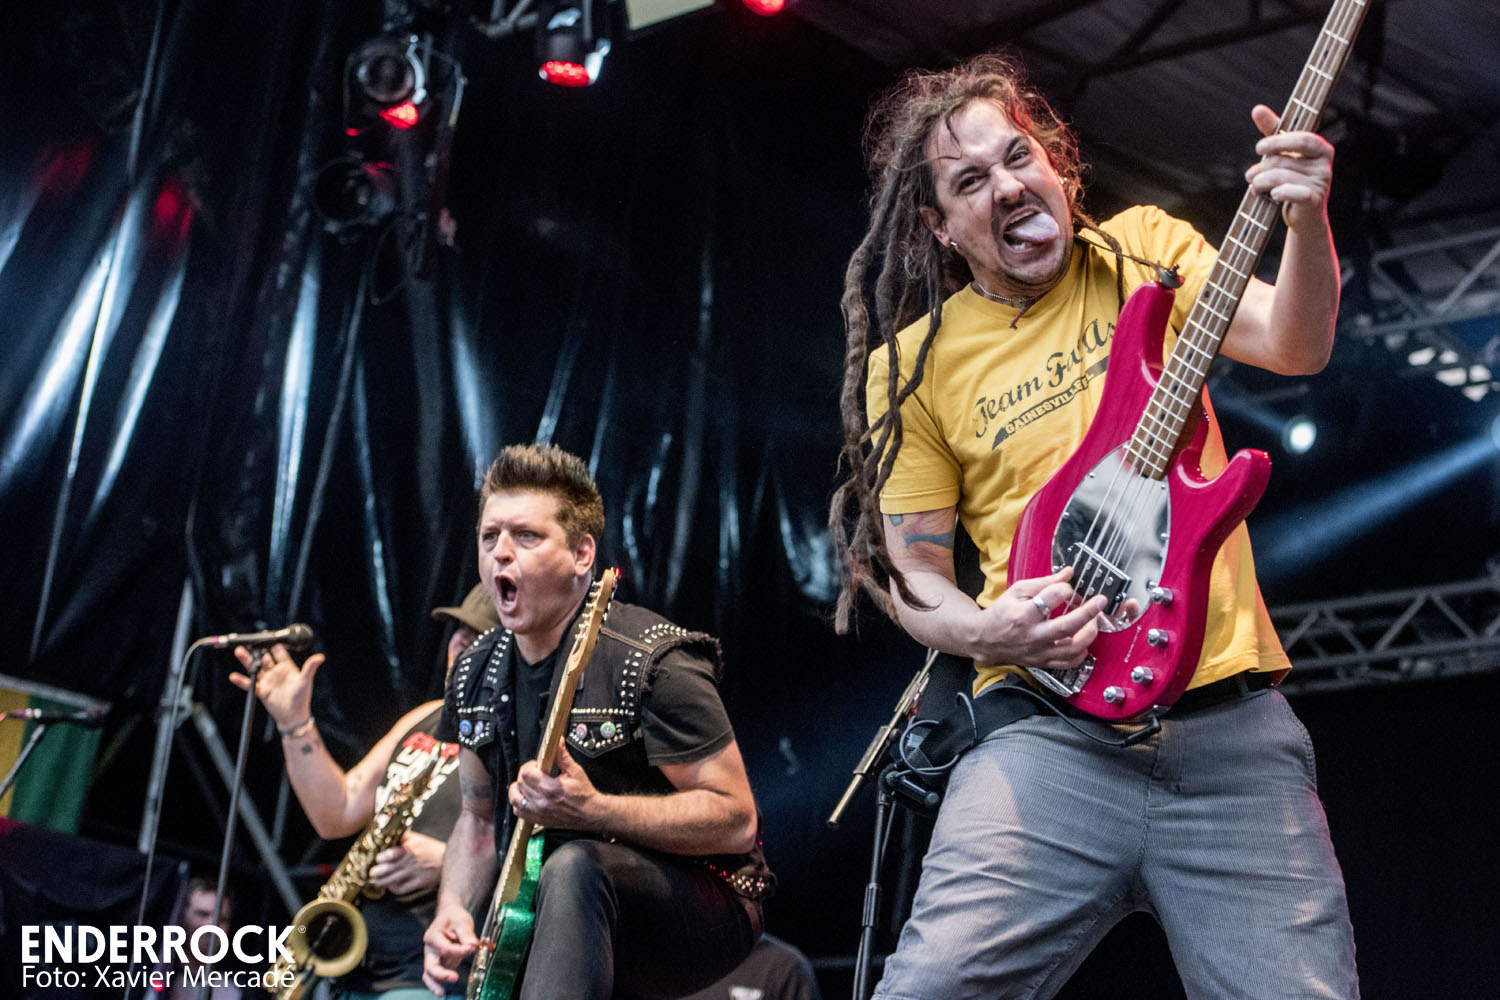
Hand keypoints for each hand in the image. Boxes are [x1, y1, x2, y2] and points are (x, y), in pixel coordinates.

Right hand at [228, 644, 324, 729]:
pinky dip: (241, 680)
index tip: (266, 634)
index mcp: (286, 666)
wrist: (294, 714)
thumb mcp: (306, 680)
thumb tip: (320, 657)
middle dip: (257, 649)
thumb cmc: (302, 697)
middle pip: (264, 657)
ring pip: (255, 667)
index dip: (272, 643)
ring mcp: (267, 680)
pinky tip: (234, 676)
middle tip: (249, 641)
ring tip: (239, 651)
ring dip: (247, 660)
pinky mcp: (261, 690)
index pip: (278, 651)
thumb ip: (310, 668)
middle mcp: (275, 672)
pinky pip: (249, 684)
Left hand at [369, 831, 444, 894]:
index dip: (381, 858)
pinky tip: (391, 886)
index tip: (377, 859)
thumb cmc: (430, 849)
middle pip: (388, 868)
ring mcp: (415, 871)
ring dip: (381, 882)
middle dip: (377, 873)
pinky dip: (394, 889)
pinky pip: (402, 888)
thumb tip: (389, 829)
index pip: (391, 853)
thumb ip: (404, 836)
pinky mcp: (420, 882)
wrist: (448, 859)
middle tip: (372, 873)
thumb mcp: (418, 839)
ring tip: (376, 881)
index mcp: (409, 846)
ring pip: (392, 879)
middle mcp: (410, 859)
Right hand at [422, 906, 476, 994]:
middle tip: (454, 977)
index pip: (445, 948)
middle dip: (441, 973)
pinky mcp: (440, 963)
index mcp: (433, 936)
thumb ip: (467, 934)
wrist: (450, 917)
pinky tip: (442, 992)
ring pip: (430, 974)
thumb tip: (473, 945)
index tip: (473, 947)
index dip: (459, 950)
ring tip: (442, 993)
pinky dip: (438, 983)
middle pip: (431, 965)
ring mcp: (434, 958)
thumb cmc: (454, 918)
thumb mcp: (462, 921)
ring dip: (436, 983)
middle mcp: (430, 949)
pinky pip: (436, 976)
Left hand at [509, 745, 599, 830]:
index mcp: (550, 789)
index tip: (537, 765)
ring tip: (528, 785)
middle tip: (536, 773)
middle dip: (526, 775)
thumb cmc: (584, 794)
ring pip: (514, 798)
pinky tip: (527, 797)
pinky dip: (519, 803)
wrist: (590, 813)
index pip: (526, 773)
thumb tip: (558, 741)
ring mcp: (538, 812)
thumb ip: (563, 756)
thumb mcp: (575, 771)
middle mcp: (542, 802)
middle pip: (520, 783)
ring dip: (518, 789)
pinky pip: (518, 811)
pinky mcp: (537, 819)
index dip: (529, 766)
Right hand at [972, 567, 1107, 670]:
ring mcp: (1039, 652)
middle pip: (1067, 627)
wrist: (985, 639)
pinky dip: (1081, 653)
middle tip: (1100, 602)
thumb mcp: (1017, 591)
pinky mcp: (1042, 662)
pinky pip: (1068, 662)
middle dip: (1088, 612)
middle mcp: (1032, 635)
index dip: (1064, 588)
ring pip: (1072, 648)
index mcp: (1023, 615)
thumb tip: (1067, 574)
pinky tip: (1082, 640)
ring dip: (1088, 634)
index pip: (1052, 597)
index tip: (1067, 586)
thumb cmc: (1001, 613)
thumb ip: (1044, 582)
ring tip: (1093, 622)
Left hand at [1245, 104, 1333, 231]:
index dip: (1279, 142)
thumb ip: (1273, 130)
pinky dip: (1282, 192)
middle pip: (1284, 160)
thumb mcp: (1283, 153)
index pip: (1302, 139)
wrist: (1304, 215)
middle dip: (1262, 168)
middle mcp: (1325, 164)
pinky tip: (1274, 195)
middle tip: (1251, 176)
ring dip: (1261, 183)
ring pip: (1282, 177)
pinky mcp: (1314, 201)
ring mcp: (1321, 183)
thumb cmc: (1292, 178)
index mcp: (1321, 148)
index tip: (1259, 148)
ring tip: (1255, 187)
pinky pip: (1296, 193)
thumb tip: (1257, 108)